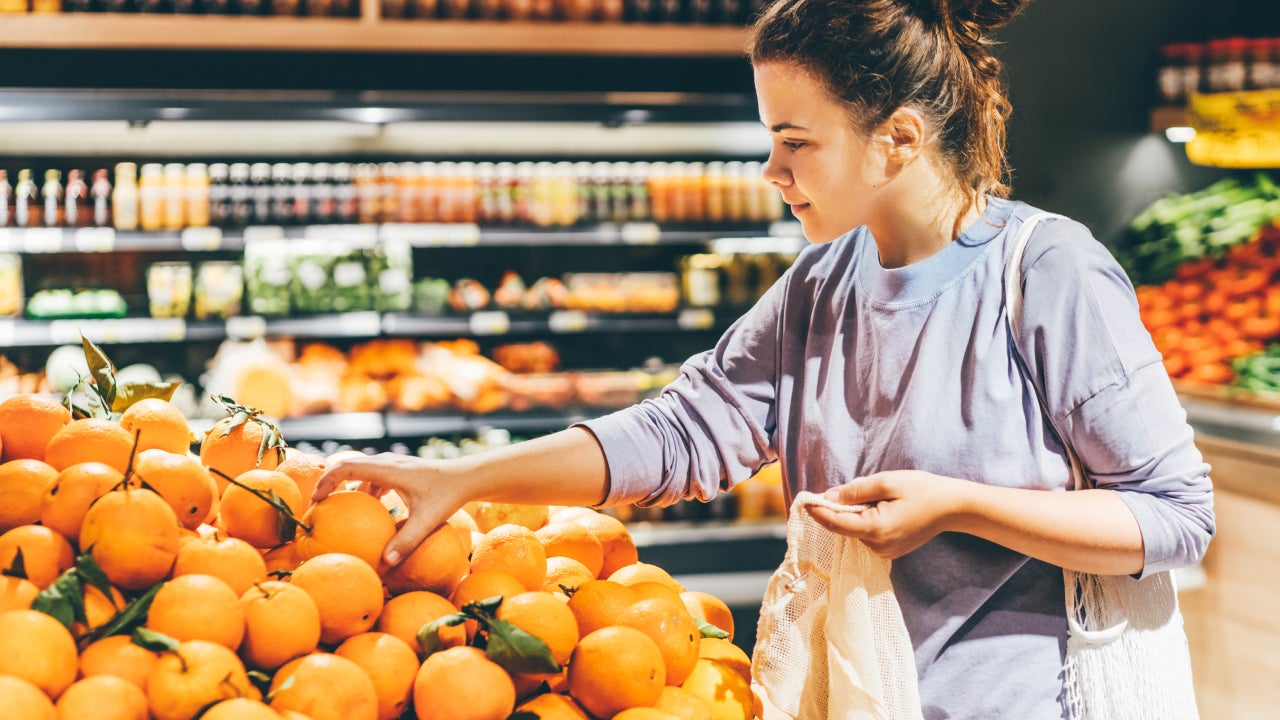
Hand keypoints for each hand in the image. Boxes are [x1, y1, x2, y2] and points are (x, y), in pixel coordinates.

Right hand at [312, 452, 471, 566]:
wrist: (467, 478)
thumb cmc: (448, 496)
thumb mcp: (427, 520)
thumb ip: (406, 541)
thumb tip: (384, 564)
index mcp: (388, 469)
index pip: (347, 467)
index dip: (327, 481)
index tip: (316, 500)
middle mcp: (387, 463)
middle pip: (348, 464)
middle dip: (329, 482)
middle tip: (317, 505)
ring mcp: (393, 465)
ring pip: (360, 470)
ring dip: (346, 485)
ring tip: (336, 509)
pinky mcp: (398, 471)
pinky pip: (372, 477)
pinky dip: (362, 490)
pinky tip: (365, 511)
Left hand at [805, 470, 968, 558]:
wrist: (953, 507)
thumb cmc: (921, 490)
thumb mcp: (886, 482)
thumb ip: (855, 491)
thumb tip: (828, 496)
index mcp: (875, 529)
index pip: (835, 523)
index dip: (817, 511)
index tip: (804, 500)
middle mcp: (877, 546)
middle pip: (844, 527)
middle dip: (838, 509)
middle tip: (843, 490)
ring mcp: (884, 551)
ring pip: (855, 530)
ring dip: (856, 514)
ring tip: (878, 498)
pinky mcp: (890, 550)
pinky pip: (867, 534)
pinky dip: (866, 520)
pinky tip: (883, 508)